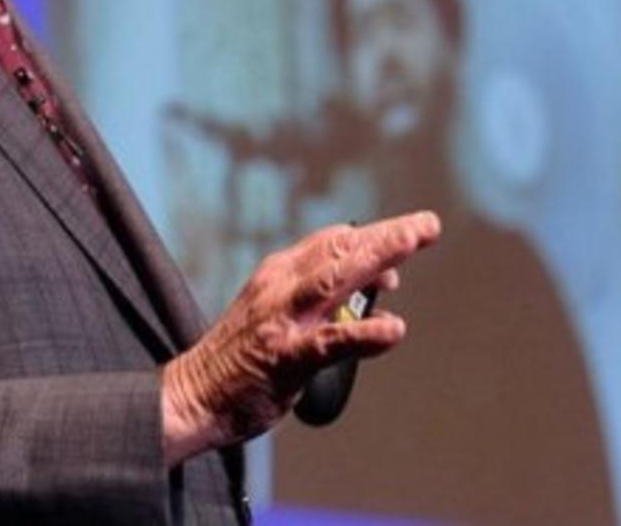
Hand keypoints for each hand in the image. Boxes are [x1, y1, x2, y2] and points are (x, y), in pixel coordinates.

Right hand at [159, 210, 440, 464]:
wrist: (194, 395)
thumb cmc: (239, 358)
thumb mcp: (274, 312)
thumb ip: (318, 300)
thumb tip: (374, 287)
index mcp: (277, 274)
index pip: (330, 241)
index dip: (372, 237)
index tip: (406, 236)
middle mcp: (279, 288)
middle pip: (339, 251)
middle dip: (386, 235)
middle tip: (426, 225)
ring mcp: (282, 321)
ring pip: (334, 280)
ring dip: (377, 259)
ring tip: (412, 244)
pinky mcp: (285, 358)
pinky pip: (330, 343)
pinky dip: (364, 334)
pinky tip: (392, 330)